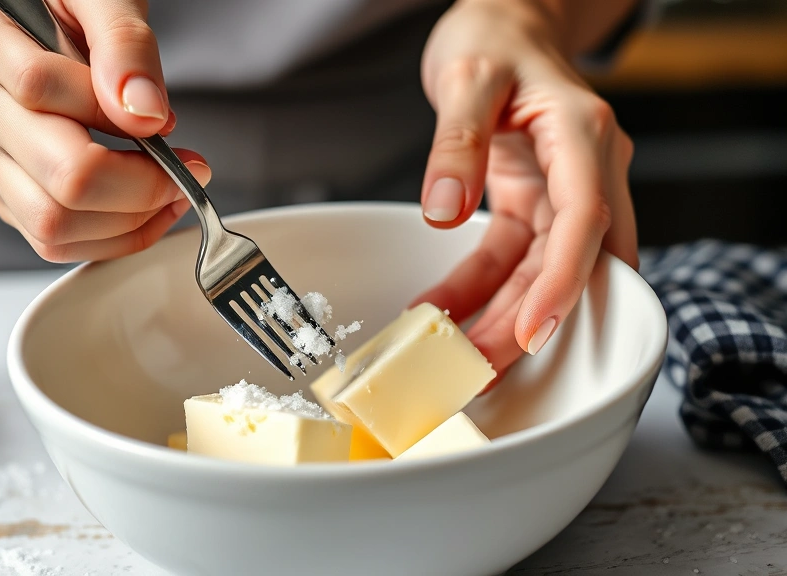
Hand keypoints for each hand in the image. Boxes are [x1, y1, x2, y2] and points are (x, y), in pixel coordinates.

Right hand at [0, 1, 209, 262]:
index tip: (165, 121)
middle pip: (60, 176)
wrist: (39, 28)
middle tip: (188, 169)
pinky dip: (114, 238)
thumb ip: (123, 44)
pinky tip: (148, 210)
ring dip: (131, 221)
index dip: (115, 115)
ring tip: (172, 191)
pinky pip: (57, 242)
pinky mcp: (9, 197)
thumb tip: (143, 114)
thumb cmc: (72, 11)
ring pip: (55, 224)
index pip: (40, 89)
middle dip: (143, 184)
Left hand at [411, 0, 637, 384]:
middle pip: (567, 262)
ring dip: (500, 316)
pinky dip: (477, 287)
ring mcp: (561, 189)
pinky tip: (442, 312)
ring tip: (456, 356)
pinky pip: (509, 256)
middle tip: (483, 368)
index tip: (532, 331)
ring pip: (538, 270)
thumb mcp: (467, 76)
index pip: (584, 221)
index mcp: (583, 137)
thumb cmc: (493, 38)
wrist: (503, 22)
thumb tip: (444, 209)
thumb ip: (456, 141)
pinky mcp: (533, 201)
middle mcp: (584, 170)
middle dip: (528, 320)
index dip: (562, 283)